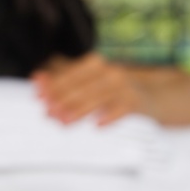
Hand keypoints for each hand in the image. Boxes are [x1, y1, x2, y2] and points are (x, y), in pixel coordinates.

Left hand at [31, 53, 145, 125]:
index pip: (71, 74)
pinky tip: (97, 125)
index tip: (39, 97)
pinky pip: (122, 108)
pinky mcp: (136, 102)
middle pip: (82, 86)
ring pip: (98, 97)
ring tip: (65, 121)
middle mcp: (110, 72)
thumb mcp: (90, 83)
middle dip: (63, 99)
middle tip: (49, 113)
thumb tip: (37, 79)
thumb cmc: (114, 92)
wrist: (152, 98)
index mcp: (95, 65)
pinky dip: (110, 116)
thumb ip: (64, 81)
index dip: (54, 86)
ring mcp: (124, 86)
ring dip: (80, 110)